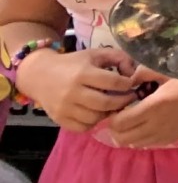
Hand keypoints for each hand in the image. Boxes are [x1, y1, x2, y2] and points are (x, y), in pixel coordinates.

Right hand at [18, 46, 136, 132]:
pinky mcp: (59, 119)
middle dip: (123, 101)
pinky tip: (97, 113)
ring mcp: (64, 108)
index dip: (127, 84)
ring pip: (95, 117)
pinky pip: (83, 127)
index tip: (131, 83)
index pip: (113, 82)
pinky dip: (93, 122)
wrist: (39, 75)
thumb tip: (133, 72)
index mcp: (83, 73)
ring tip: (113, 105)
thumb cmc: (73, 64)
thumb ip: (119, 58)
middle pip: (106, 103)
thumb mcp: (95, 54)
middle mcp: (72, 92)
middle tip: (129, 98)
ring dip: (108, 113)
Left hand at [101, 74, 177, 148]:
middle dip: (116, 127)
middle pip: (121, 138)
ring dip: (128, 134)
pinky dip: (141, 138)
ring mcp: (164, 135)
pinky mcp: (172, 139)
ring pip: (133, 144)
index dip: (112, 116)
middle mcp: (155, 126)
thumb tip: (128, 79)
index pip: (118, 123)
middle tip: (122, 113)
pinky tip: (147, 124)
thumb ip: (144, 74)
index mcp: (153, 107)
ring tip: (134, 120)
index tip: (117, 105)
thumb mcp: (167, 71)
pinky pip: (147, 144)